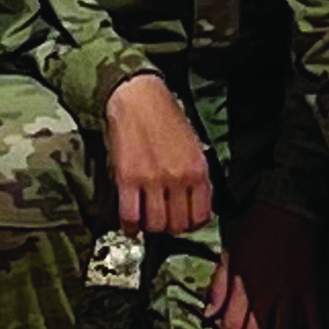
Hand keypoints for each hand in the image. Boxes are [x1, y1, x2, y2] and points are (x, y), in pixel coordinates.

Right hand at [101, 70, 217, 236]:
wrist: (140, 99)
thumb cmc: (167, 120)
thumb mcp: (194, 147)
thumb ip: (195, 176)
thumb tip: (194, 205)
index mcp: (198, 170)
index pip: (200, 216)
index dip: (191, 225)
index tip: (183, 223)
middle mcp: (179, 178)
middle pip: (178, 225)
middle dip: (170, 228)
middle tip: (163, 221)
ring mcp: (153, 180)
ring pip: (155, 225)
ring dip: (150, 228)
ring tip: (147, 220)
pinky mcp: (128, 179)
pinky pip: (130, 217)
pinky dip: (130, 226)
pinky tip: (131, 221)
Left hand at [209, 193, 319, 328]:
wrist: (288, 206)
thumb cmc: (256, 228)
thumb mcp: (229, 254)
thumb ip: (219, 286)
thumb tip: (207, 315)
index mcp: (243, 288)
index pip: (231, 326)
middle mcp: (265, 295)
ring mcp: (289, 292)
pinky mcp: (309, 285)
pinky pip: (314, 314)